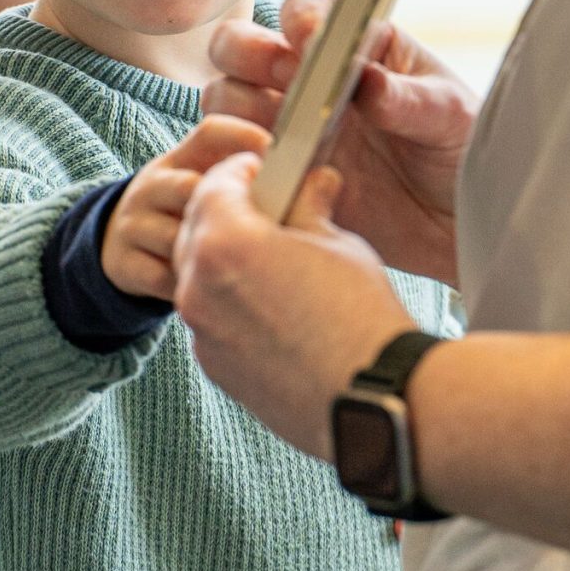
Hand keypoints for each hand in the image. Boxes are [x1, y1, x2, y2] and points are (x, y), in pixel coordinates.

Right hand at [100, 115, 267, 300]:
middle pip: (191, 186)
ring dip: (212, 253)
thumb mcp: (209, 186)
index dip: (245, 137)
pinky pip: (165, 276)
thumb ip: (255, 182)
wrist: (122, 249)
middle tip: (265, 230)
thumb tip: (326, 181)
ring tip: (243, 266)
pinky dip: (194, 286)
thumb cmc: (187, 217)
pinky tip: (216, 291)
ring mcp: (134, 223)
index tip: (279, 155)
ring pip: (177, 235)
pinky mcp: (124, 262)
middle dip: (229, 210)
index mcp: (181, 159)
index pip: (210, 133)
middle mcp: (153, 185)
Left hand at [172, 151, 412, 456]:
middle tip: (271, 211)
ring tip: (279, 261)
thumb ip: (308, 210)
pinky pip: (213, 317)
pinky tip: (279, 307)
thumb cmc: (362, 319)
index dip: (241, 170)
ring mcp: (202, 331)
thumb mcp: (339, 244)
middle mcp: (198, 286)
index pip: (214, 183)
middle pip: (197, 228)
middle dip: (229, 212)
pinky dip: (234, 302)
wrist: (372, 400)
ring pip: (201, 275)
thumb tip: (310, 186)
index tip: (263, 171)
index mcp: (226, 241)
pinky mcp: (214, 366)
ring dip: (229, 259)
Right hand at [204, 0, 478, 281]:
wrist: (454, 225)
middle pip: (238, 46)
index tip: (312, 39)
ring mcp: (285, 128)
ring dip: (237, 115)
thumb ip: (409, 100)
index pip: (304, 11)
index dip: (299, 18)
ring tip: (275, 142)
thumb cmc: (458, 152)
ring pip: (224, 101)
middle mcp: (305, 80)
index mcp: (351, 46)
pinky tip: (271, 180)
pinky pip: (228, 165)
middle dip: (246, 55)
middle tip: (285, 83)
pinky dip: (233, 167)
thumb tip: (370, 83)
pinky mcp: (275, 178)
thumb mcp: (451, 118)